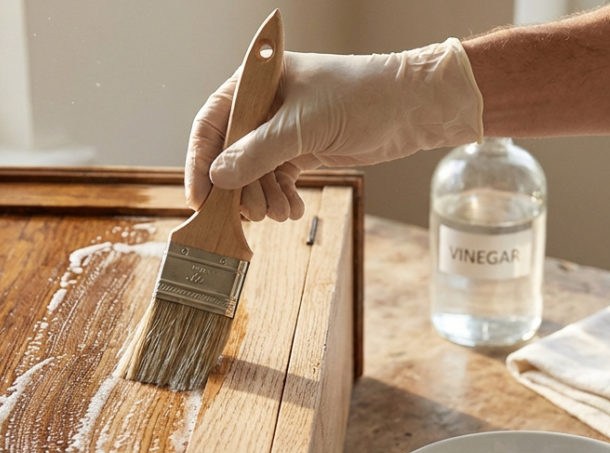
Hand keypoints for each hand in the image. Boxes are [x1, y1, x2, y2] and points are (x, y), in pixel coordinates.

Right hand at [186, 39, 482, 221]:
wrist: (409, 107)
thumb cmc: (359, 97)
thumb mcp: (303, 126)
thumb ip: (258, 153)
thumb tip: (219, 179)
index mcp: (255, 83)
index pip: (212, 123)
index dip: (200, 161)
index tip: (200, 198)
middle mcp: (264, 105)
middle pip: (230, 154)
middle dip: (239, 188)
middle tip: (252, 212)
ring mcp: (282, 130)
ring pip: (254, 173)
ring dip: (263, 197)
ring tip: (279, 212)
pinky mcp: (301, 150)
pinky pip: (277, 180)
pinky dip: (281, 197)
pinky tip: (291, 208)